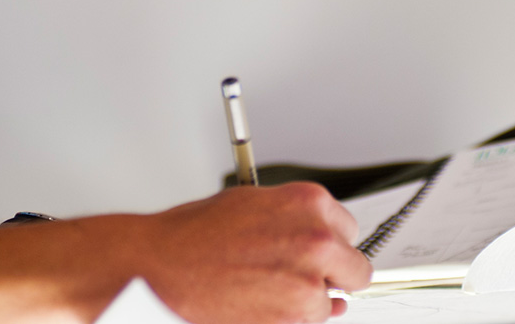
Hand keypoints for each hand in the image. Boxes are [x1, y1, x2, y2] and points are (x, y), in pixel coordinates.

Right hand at [135, 182, 372, 323]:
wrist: (159, 270)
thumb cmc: (191, 237)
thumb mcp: (250, 203)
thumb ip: (293, 218)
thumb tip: (316, 236)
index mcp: (308, 203)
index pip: (349, 229)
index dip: (329, 243)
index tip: (315, 252)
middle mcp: (317, 240)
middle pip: (355, 269)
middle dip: (332, 274)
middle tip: (300, 276)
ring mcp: (308, 283)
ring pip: (330, 301)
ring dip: (306, 299)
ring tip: (263, 289)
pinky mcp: (295, 318)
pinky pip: (309, 323)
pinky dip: (290, 319)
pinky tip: (260, 304)